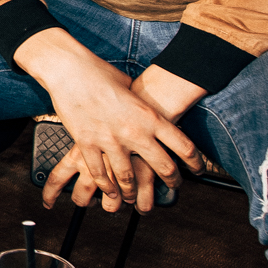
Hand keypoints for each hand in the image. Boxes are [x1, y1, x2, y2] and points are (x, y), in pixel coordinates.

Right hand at [21, 31, 200, 213]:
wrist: (70, 71)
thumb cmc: (99, 73)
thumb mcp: (131, 88)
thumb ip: (140, 107)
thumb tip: (145, 113)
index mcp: (150, 117)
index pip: (183, 146)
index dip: (195, 162)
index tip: (197, 169)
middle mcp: (135, 132)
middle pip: (162, 166)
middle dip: (171, 180)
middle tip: (173, 186)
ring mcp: (110, 141)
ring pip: (128, 177)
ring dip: (133, 191)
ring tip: (135, 197)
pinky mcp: (87, 145)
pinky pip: (99, 173)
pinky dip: (105, 186)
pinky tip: (109, 191)